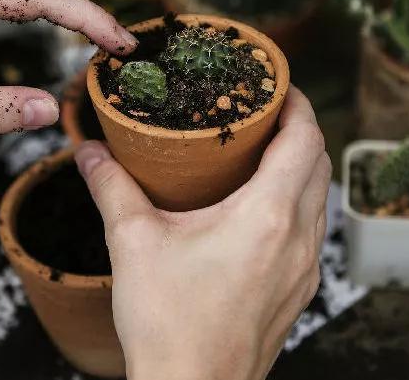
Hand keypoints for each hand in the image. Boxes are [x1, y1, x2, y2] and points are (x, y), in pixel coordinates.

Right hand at [75, 88, 329, 379]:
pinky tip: (258, 209)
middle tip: (262, 111)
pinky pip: (311, 231)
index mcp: (267, 216)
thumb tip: (89, 151)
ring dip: (300, 167)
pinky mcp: (298, 293)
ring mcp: (304, 270)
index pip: (305, 138)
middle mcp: (299, 240)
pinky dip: (296, 204)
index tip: (276, 84)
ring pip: (319, 198)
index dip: (296, 102)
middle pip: (319, 163)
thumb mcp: (132, 243)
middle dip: (298, 129)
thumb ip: (111, 187)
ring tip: (260, 153)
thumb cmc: (169, 325)